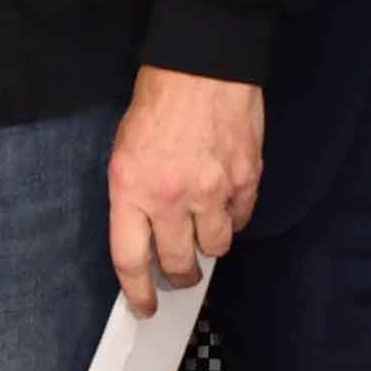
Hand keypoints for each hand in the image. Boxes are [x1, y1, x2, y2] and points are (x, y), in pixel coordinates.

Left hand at [108, 62, 263, 311]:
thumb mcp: (124, 150)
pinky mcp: (246, 180)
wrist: (203, 64)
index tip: (145, 305)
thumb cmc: (158, 104)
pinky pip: (241, 221)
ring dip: (208, 246)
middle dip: (179, 275)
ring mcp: (212, 190)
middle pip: (178, 263)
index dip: (139, 292)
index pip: (131, 260)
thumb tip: (147, 239)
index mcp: (130, 188)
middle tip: (181, 272)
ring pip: (215, 249)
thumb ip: (134, 198)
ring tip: (203, 229)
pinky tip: (224, 204)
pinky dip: (232, 220)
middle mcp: (170, 196)